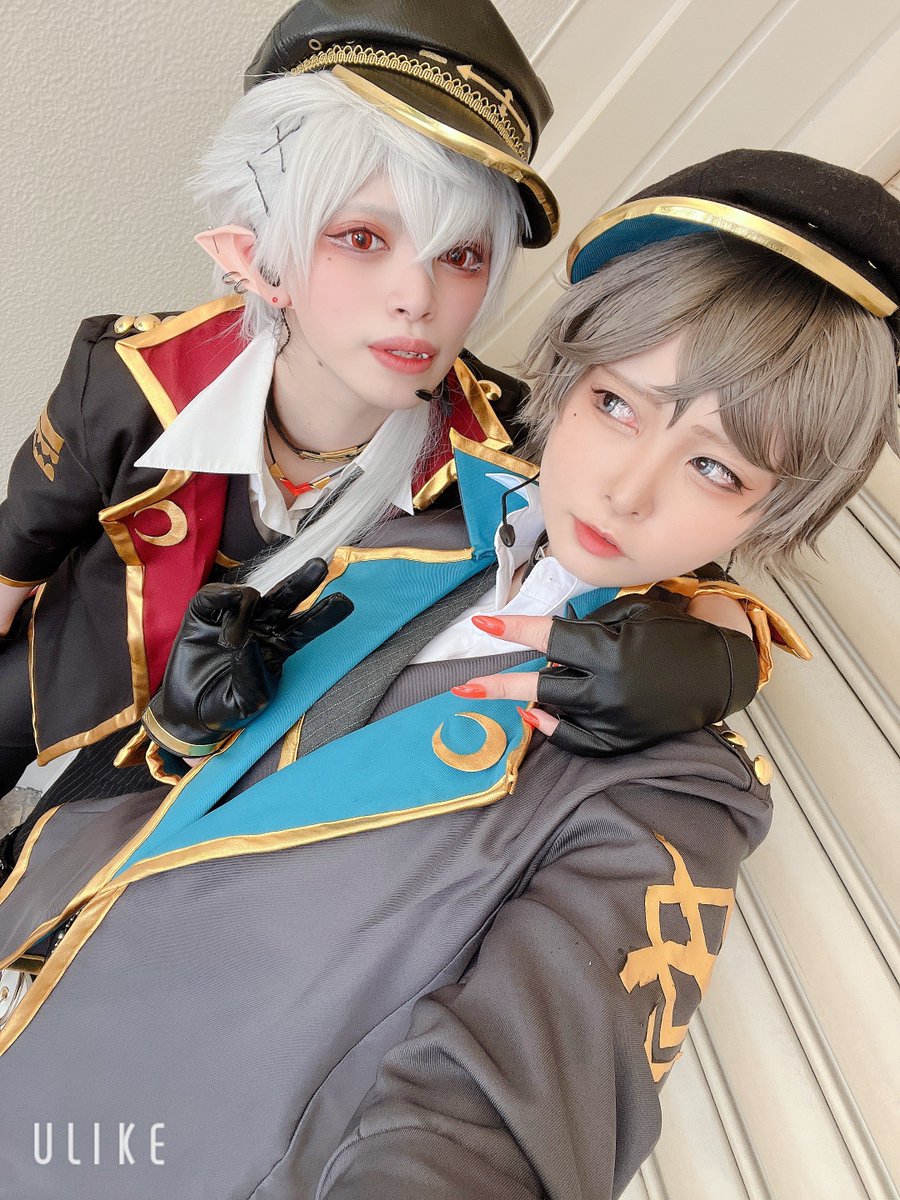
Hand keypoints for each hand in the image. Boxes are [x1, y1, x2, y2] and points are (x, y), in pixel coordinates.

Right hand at [142, 559, 352, 755]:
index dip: (324, 615)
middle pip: (286, 600)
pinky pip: (213, 597)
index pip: (306, 628)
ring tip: (239, 615)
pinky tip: (225, 606)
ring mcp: (232, 618)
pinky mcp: (203, 614)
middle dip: (303, 582)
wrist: (186, 712)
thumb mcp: (244, 704)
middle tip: (320, 566)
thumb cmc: (223, 708)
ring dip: (251, 592)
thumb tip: (247, 640)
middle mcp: (260, 627)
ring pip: (249, 595)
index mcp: (278, 649)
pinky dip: (220, 596)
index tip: (345, 603)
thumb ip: (251, 677)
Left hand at [451, 588, 758, 756]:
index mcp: (612, 654)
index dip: (514, 632)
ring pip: (556, 714)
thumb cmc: (676, 634)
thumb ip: (589, 625)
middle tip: (462, 684)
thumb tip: (550, 638)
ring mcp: (616, 722)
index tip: (482, 625)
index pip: (552, 641)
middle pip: (541, 688)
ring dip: (527, 700)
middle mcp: (610, 692)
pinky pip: (578, 743)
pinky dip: (555, 730)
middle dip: (500, 683)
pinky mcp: (623, 742)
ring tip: (501, 691)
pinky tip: (535, 716)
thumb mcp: (633, 612)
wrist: (721, 673)